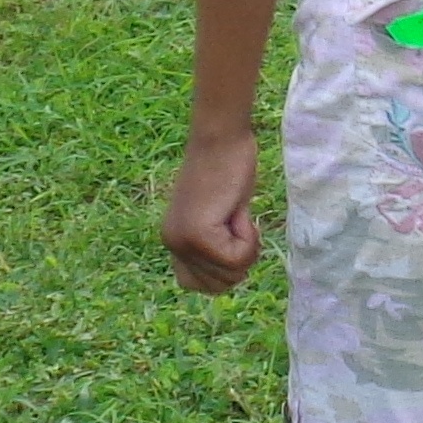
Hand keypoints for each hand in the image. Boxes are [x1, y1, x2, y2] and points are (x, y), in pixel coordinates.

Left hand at [164, 125, 262, 292]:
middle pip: (220, 285)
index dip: (225, 268)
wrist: (222, 136)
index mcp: (174, 241)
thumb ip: (215, 245)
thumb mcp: (220, 216)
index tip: (229, 233)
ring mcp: (183, 241)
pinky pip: (238, 257)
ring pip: (232, 273)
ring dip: (246, 245)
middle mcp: (172, 244)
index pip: (199, 285)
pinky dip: (249, 236)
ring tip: (234, 212)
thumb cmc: (228, 167)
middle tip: (233, 218)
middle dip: (240, 256)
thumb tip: (229, 277)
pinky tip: (238, 210)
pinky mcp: (198, 234)